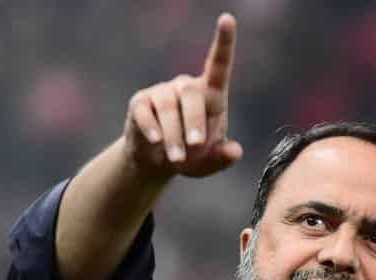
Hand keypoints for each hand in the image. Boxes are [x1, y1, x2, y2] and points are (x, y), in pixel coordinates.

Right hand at [122, 13, 243, 178]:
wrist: (156, 164)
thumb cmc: (190, 157)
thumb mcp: (209, 163)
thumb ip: (223, 158)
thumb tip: (234, 151)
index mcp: (210, 95)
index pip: (219, 64)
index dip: (224, 42)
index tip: (227, 19)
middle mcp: (185, 88)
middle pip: (191, 94)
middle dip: (194, 122)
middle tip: (195, 147)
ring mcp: (161, 93)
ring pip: (168, 107)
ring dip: (173, 135)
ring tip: (176, 159)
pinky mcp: (140, 104)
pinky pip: (145, 112)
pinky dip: (151, 128)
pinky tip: (155, 141)